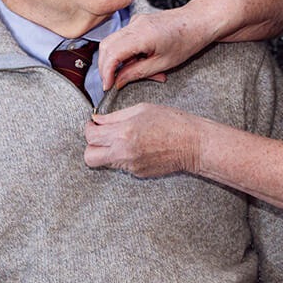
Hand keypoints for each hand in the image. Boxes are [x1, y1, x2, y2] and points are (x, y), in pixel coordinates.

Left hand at [84, 104, 200, 176]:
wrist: (193, 144)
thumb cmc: (172, 122)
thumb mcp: (142, 109)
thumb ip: (115, 116)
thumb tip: (97, 120)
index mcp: (124, 132)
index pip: (91, 136)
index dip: (89, 129)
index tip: (95, 125)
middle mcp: (124, 152)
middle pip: (90, 157)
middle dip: (92, 146)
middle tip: (102, 137)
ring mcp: (131, 165)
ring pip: (105, 162)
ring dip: (108, 151)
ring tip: (124, 140)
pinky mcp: (139, 173)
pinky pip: (122, 166)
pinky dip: (125, 157)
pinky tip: (140, 147)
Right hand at [98, 8, 210, 91]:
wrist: (199, 21)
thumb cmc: (187, 40)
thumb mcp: (164, 63)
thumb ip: (137, 72)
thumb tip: (118, 81)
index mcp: (142, 34)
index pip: (112, 54)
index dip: (106, 72)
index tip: (108, 86)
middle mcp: (135, 24)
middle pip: (106, 46)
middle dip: (106, 67)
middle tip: (113, 83)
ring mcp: (135, 21)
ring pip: (113, 42)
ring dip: (117, 61)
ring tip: (137, 72)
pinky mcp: (137, 22)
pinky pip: (123, 38)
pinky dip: (125, 52)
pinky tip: (141, 61)